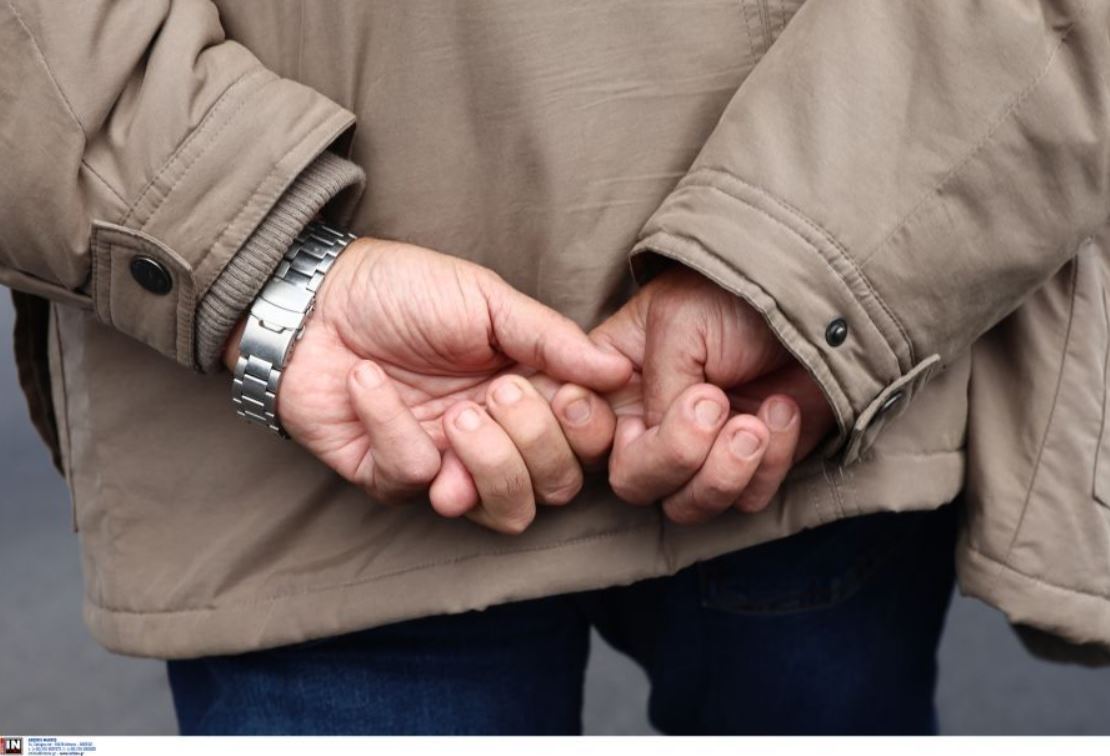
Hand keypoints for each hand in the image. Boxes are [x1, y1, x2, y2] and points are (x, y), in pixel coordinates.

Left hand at [225, 237, 630, 533]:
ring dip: (489, 464)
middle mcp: (497, 438)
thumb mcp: (487, 300)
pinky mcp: (389, 476)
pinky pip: (415, 479)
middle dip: (534, 444)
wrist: (315, 295)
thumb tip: (619, 370)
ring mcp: (446, 463)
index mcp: (530, 394)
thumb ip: (551, 339)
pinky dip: (393, 427)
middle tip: (496, 392)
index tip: (564, 394)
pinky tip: (369, 382)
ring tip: (457, 414)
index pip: (586, 445)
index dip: (586, 433)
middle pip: (555, 488)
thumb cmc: (403, 290)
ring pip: (503, 512)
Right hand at [592, 265, 835, 523]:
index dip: (590, 438)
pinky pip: (745, 499)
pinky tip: (781, 410)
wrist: (818, 304)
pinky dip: (769, 462)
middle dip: (676, 455)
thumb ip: (655, 390)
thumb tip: (655, 438)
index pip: (579, 435)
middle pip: (633, 483)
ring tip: (755, 421)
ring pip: (686, 506)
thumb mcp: (678, 324)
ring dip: (725, 469)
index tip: (633, 415)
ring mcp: (700, 452)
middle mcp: (648, 424)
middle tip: (714, 404)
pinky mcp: (750, 468)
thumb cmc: (734, 296)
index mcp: (613, 383)